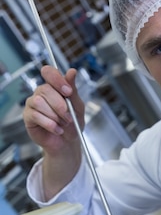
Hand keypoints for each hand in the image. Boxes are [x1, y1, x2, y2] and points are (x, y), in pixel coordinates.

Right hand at [23, 66, 85, 199]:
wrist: (68, 142)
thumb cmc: (73, 123)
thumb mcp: (78, 106)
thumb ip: (73, 89)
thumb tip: (72, 71)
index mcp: (54, 86)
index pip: (48, 72)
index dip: (57, 80)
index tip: (68, 92)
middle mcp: (41, 92)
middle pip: (45, 89)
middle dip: (60, 105)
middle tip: (69, 117)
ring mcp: (33, 104)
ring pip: (39, 102)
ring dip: (55, 115)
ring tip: (63, 124)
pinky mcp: (28, 116)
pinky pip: (36, 115)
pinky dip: (50, 124)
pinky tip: (57, 130)